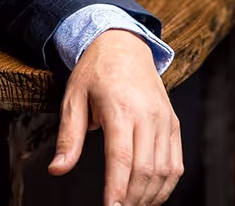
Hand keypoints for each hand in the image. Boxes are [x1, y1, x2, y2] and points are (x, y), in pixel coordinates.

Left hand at [48, 29, 182, 204]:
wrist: (124, 44)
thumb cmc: (95, 71)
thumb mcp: (73, 97)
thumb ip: (69, 137)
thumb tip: (58, 169)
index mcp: (120, 108)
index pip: (122, 158)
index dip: (117, 189)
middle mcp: (148, 115)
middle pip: (145, 169)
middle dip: (132, 199)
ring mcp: (165, 120)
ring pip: (165, 170)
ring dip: (150, 196)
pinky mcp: (173, 124)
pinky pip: (176, 163)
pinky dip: (166, 185)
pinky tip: (150, 196)